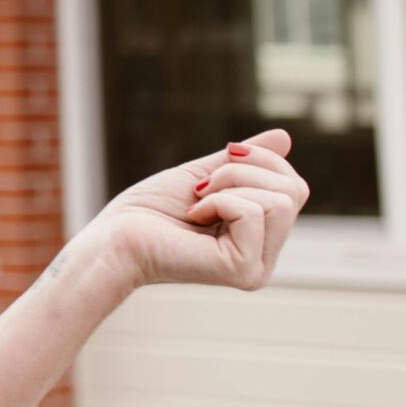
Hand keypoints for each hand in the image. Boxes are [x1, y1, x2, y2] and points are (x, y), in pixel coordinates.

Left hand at [74, 129, 309, 292]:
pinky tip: (194, 217)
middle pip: (294, 190)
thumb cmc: (147, 212)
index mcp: (260, 239)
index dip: (260, 161)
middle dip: (243, 171)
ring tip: (196, 203)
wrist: (111, 238)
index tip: (214, 169)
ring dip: (229, 185)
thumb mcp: (203, 176)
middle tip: (200, 188)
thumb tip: (285, 137)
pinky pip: (252, 211)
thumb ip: (244, 162)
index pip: (294, 188)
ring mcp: (256, 267)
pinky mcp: (243, 270)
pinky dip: (218, 201)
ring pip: (280, 200)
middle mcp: (265, 258)